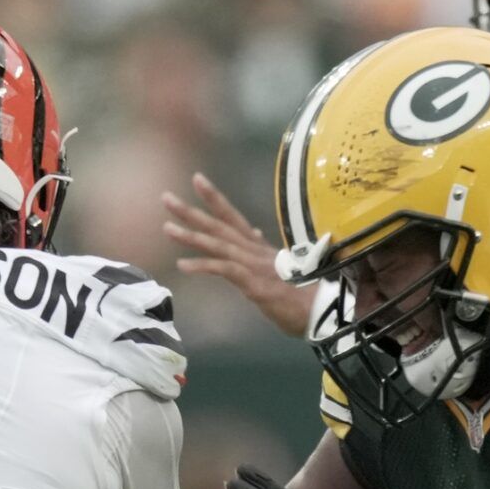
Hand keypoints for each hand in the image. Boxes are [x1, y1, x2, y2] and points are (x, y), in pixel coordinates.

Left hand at [162, 173, 315, 337]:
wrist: (324, 309)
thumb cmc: (302, 292)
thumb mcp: (279, 267)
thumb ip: (262, 250)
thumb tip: (253, 233)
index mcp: (258, 247)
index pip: (232, 217)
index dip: (214, 198)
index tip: (196, 179)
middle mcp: (253, 250)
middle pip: (219, 225)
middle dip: (191, 211)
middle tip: (165, 197)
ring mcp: (253, 264)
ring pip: (218, 244)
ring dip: (191, 235)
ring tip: (166, 227)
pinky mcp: (254, 282)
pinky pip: (224, 270)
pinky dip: (203, 265)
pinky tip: (182, 265)